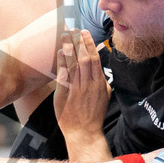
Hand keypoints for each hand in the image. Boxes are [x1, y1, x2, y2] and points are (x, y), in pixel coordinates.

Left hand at [53, 30, 110, 151]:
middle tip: (74, 28)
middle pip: (85, 58)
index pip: (95, 59)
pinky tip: (59, 52)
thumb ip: (103, 85)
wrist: (85, 134)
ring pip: (75, 64)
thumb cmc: (93, 117)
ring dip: (70, 48)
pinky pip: (65, 75)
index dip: (90, 44)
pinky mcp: (67, 94)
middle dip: (80, 42)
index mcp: (100, 84)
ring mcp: (78, 89)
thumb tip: (103, 75)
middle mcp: (90, 84)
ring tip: (65, 35)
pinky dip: (62, 62)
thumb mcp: (104, 99)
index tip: (85, 33)